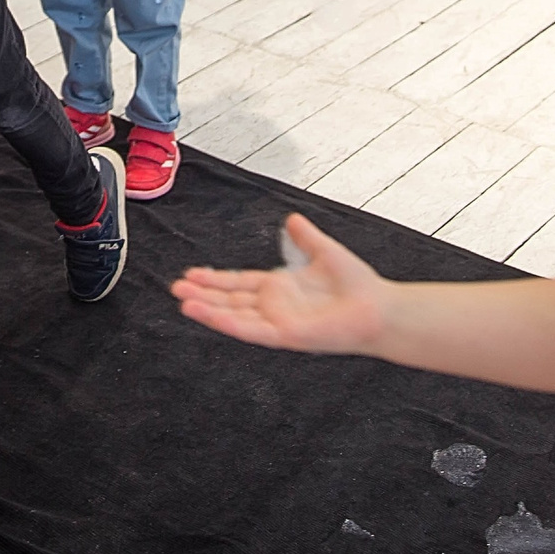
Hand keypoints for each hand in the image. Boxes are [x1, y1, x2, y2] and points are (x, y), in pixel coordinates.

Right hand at [173, 214, 390, 354]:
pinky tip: (205, 313)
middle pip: (230, 299)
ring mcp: (277, 322)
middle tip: (176, 286)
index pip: (239, 283)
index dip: (215, 279)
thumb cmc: (357, 285)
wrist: (378, 308)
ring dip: (208, 309)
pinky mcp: (284, 335)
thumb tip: (293, 218)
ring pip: (234, 315)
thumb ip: (306, 237)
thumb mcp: (325, 252)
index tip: (192, 273)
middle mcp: (275, 306)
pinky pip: (249, 329)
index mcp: (280, 287)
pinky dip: (225, 321)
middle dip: (204, 293)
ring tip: (182, 300)